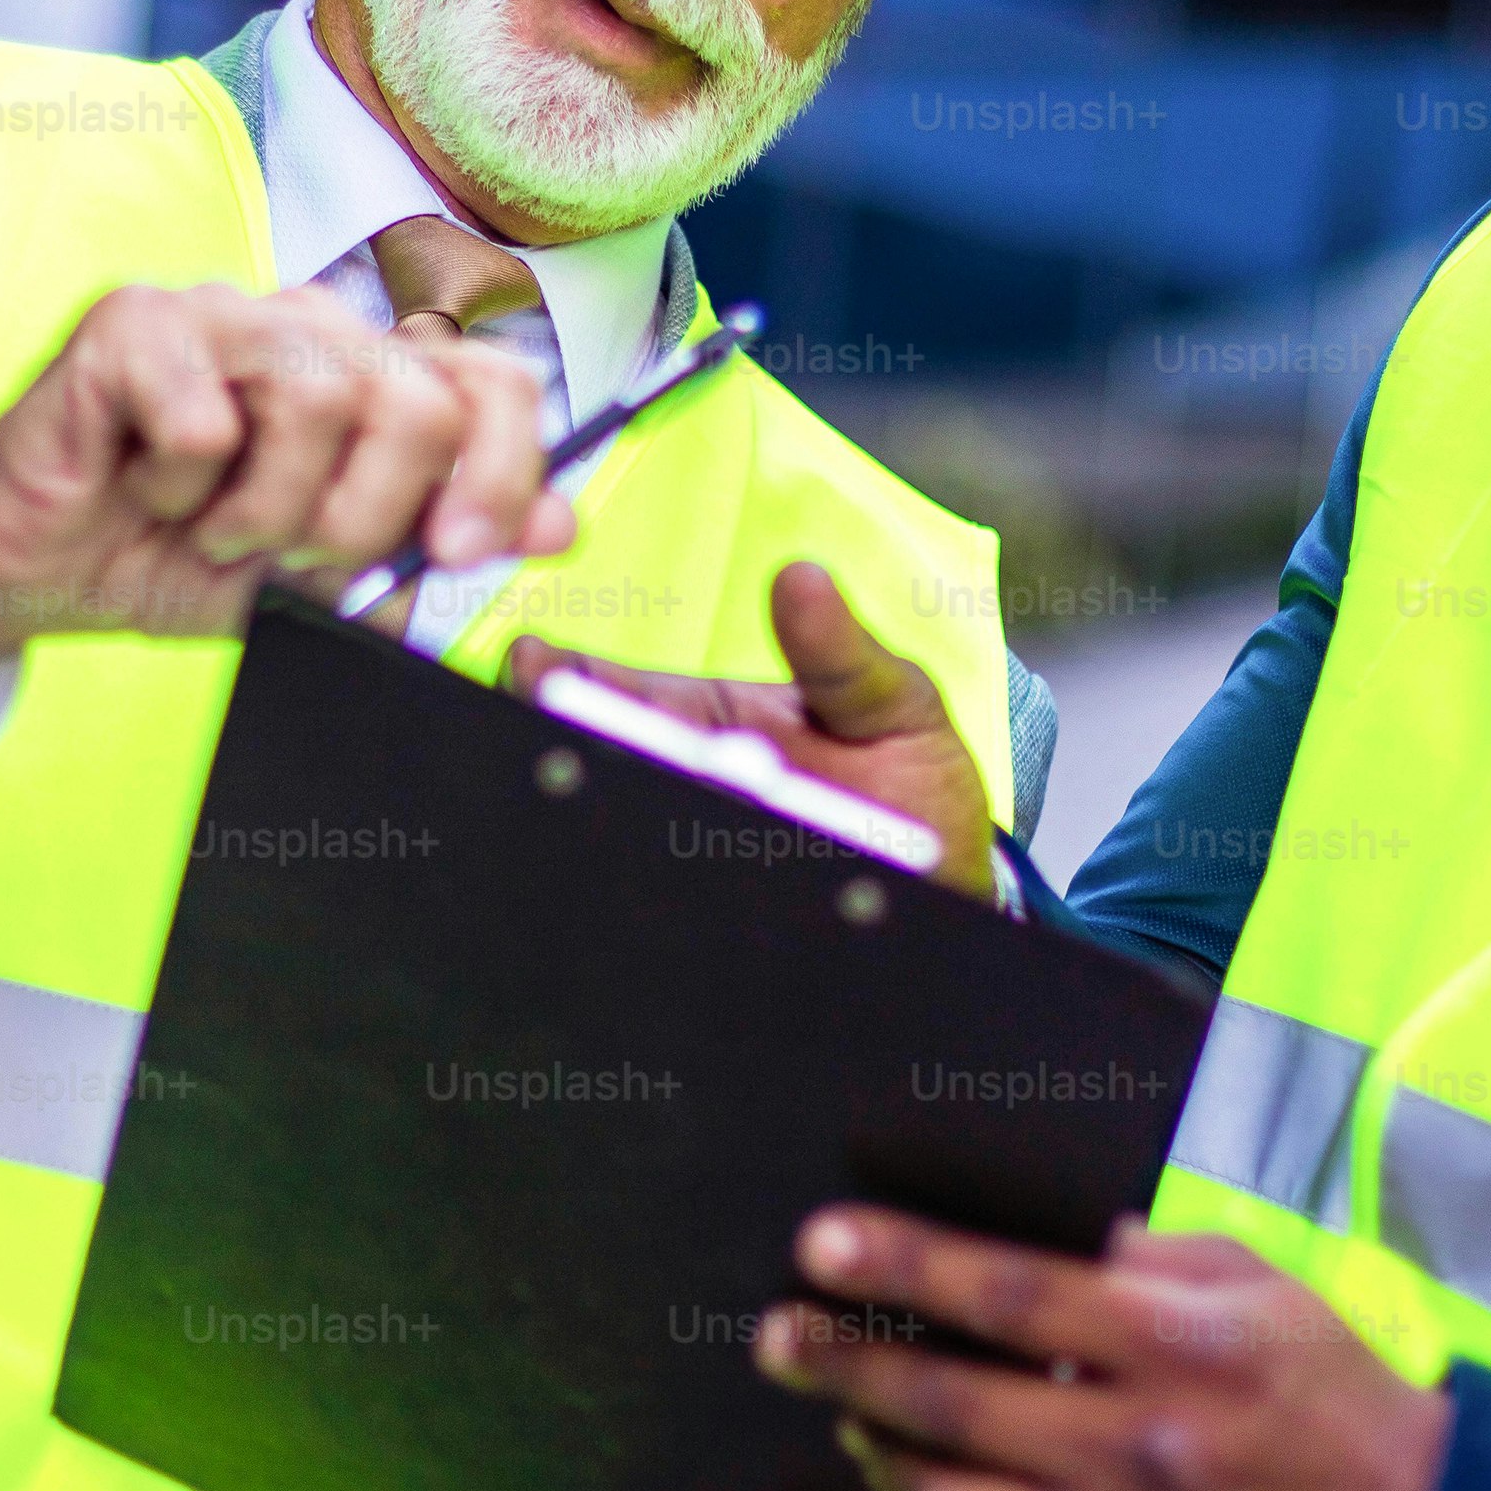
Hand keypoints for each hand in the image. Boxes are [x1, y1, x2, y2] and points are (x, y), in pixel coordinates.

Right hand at [0, 283, 564, 676]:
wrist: (39, 569)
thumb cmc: (176, 555)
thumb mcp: (327, 573)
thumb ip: (438, 540)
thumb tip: (562, 522)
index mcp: (372, 375)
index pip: (495, 383)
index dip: (502, 472)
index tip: (453, 553)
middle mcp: (311, 326)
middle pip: (417, 401)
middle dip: (364, 515)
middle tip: (295, 554)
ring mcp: (224, 311)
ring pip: (319, 400)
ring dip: (264, 510)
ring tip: (213, 525)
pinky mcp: (136, 324)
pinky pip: (204, 416)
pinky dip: (180, 485)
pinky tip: (148, 485)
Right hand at [506, 562, 997, 900]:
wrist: (954, 885)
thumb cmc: (910, 784)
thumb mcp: (893, 706)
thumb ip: (844, 655)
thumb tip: (801, 577)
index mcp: (699, 720)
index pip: (605, 692)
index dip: (560, 681)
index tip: (537, 668)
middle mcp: (679, 783)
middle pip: (596, 765)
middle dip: (569, 747)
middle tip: (563, 734)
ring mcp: (689, 848)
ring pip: (622, 835)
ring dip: (610, 808)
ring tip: (622, 793)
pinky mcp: (713, 913)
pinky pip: (670, 904)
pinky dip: (660, 896)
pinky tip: (668, 879)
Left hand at [762, 1211, 1453, 1490]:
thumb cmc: (1339, 1403)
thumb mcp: (1266, 1295)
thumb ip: (1154, 1262)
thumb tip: (1055, 1240)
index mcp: (1176, 1349)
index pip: (1009, 1295)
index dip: (905, 1265)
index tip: (821, 1243)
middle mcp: (1134, 1447)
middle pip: (951, 1399)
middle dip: (847, 1360)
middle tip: (776, 1335)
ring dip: (875, 1450)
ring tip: (840, 1411)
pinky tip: (903, 1484)